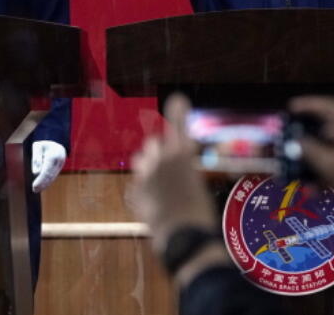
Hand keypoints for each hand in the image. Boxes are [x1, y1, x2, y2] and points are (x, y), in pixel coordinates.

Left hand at [31, 140, 65, 192]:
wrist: (56, 140)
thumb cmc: (44, 143)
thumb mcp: (37, 146)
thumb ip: (36, 158)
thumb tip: (36, 172)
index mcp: (53, 156)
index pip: (46, 171)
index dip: (40, 180)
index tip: (34, 186)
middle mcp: (59, 161)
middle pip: (50, 176)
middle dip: (42, 184)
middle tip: (34, 190)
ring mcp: (60, 164)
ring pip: (53, 177)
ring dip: (45, 184)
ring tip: (37, 190)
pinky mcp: (60, 167)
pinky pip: (54, 175)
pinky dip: (48, 181)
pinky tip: (43, 186)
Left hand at [128, 94, 216, 254]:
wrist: (182, 236)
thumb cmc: (198, 213)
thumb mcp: (196, 185)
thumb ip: (183, 171)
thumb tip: (175, 169)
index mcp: (182, 155)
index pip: (179, 125)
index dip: (178, 111)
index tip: (178, 98)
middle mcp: (162, 159)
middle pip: (154, 142)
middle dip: (158, 150)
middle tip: (167, 166)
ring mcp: (146, 175)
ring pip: (141, 159)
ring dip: (148, 166)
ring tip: (158, 184)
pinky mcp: (135, 191)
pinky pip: (137, 183)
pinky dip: (143, 189)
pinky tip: (154, 204)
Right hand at [288, 95, 333, 221]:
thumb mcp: (331, 166)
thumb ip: (311, 151)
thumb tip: (297, 141)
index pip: (328, 106)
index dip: (308, 105)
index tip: (291, 109)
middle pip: (331, 127)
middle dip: (310, 138)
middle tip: (294, 146)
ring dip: (320, 158)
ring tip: (304, 176)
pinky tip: (320, 187)